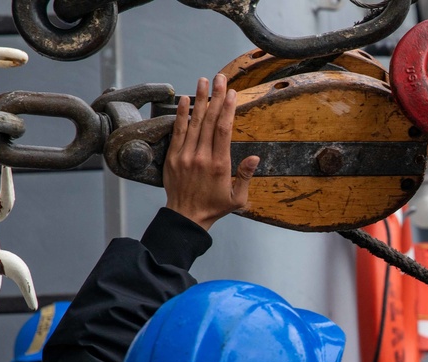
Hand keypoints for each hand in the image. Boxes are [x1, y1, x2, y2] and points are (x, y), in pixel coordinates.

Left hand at [163, 74, 259, 230]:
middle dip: (215, 97)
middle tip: (220, 78)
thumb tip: (254, 157)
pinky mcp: (173, 157)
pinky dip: (181, 114)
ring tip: (203, 81)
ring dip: (199, 99)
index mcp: (219, 165)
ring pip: (193, 122)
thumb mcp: (238, 198)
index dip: (228, 109)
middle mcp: (201, 157)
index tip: (232, 93)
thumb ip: (246, 176)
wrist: (186, 217)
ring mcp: (185, 155)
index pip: (224, 130)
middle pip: (209, 120)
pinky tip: (184, 99)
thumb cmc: (215, 207)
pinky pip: (178, 131)